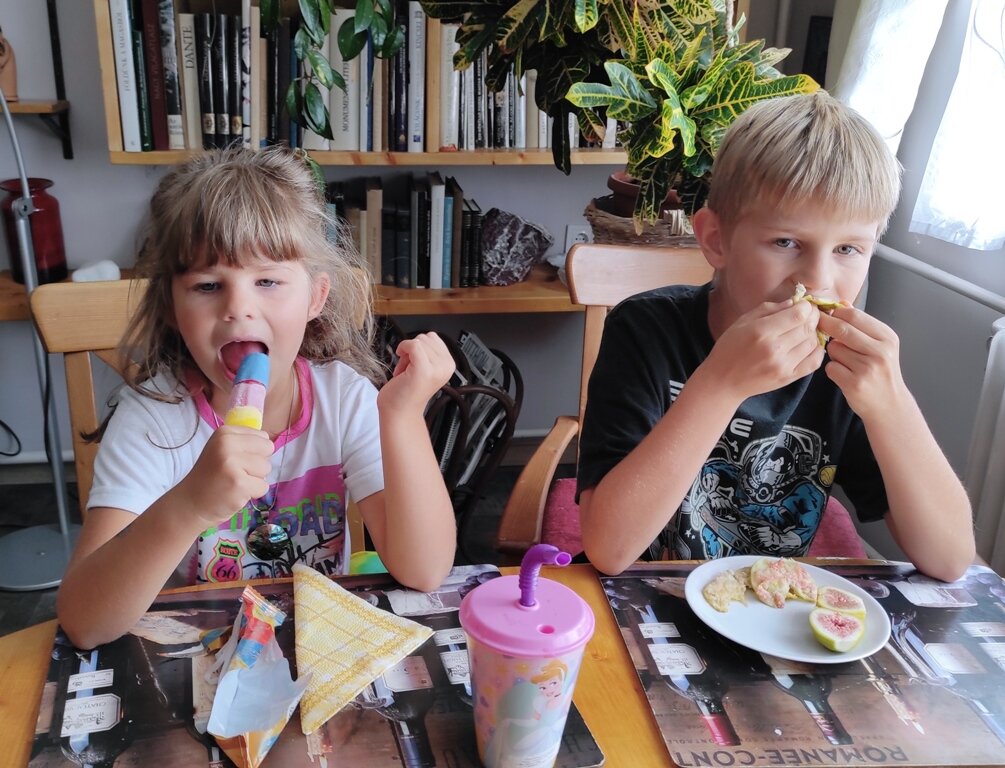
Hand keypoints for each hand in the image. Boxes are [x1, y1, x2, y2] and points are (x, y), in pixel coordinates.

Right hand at [173, 426, 273, 526]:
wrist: (190, 503)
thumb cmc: (212, 476)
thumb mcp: (222, 449)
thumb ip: (245, 442)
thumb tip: (270, 443)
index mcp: (225, 433)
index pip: (262, 436)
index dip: (255, 452)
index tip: (235, 460)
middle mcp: (227, 444)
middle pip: (268, 450)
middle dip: (257, 464)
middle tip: (236, 473)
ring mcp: (232, 464)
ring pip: (266, 468)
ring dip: (254, 479)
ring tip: (234, 482)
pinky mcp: (239, 483)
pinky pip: (263, 486)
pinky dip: (253, 493)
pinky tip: (235, 493)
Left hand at [378, 332, 454, 413]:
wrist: (400, 412)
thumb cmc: (407, 392)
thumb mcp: (426, 367)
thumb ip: (429, 352)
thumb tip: (425, 337)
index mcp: (449, 365)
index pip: (434, 338)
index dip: (419, 347)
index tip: (414, 363)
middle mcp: (446, 366)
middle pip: (426, 337)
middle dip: (413, 350)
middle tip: (409, 368)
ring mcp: (436, 368)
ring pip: (419, 340)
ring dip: (407, 353)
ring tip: (407, 370)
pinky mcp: (424, 369)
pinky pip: (413, 345)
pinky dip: (403, 349)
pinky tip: (401, 363)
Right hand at [704, 299, 824, 400]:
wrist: (723, 381)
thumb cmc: (729, 348)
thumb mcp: (742, 322)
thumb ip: (769, 309)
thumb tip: (794, 303)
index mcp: (761, 331)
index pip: (798, 315)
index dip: (806, 307)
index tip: (804, 305)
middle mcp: (774, 349)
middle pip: (808, 327)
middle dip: (813, 317)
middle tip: (810, 314)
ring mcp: (783, 365)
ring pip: (813, 343)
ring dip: (814, 333)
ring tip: (806, 329)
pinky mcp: (788, 378)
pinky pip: (814, 361)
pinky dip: (817, 350)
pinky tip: (809, 345)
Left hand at [817, 306, 907, 420]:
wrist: (889, 405)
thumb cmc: (881, 372)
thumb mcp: (880, 345)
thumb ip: (861, 325)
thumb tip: (841, 303)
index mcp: (887, 337)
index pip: (854, 315)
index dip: (834, 312)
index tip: (824, 312)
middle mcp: (880, 351)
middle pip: (841, 329)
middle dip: (825, 325)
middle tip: (817, 325)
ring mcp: (867, 368)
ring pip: (833, 348)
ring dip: (833, 353)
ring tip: (846, 361)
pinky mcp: (854, 383)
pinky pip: (830, 367)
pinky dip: (833, 369)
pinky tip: (844, 375)